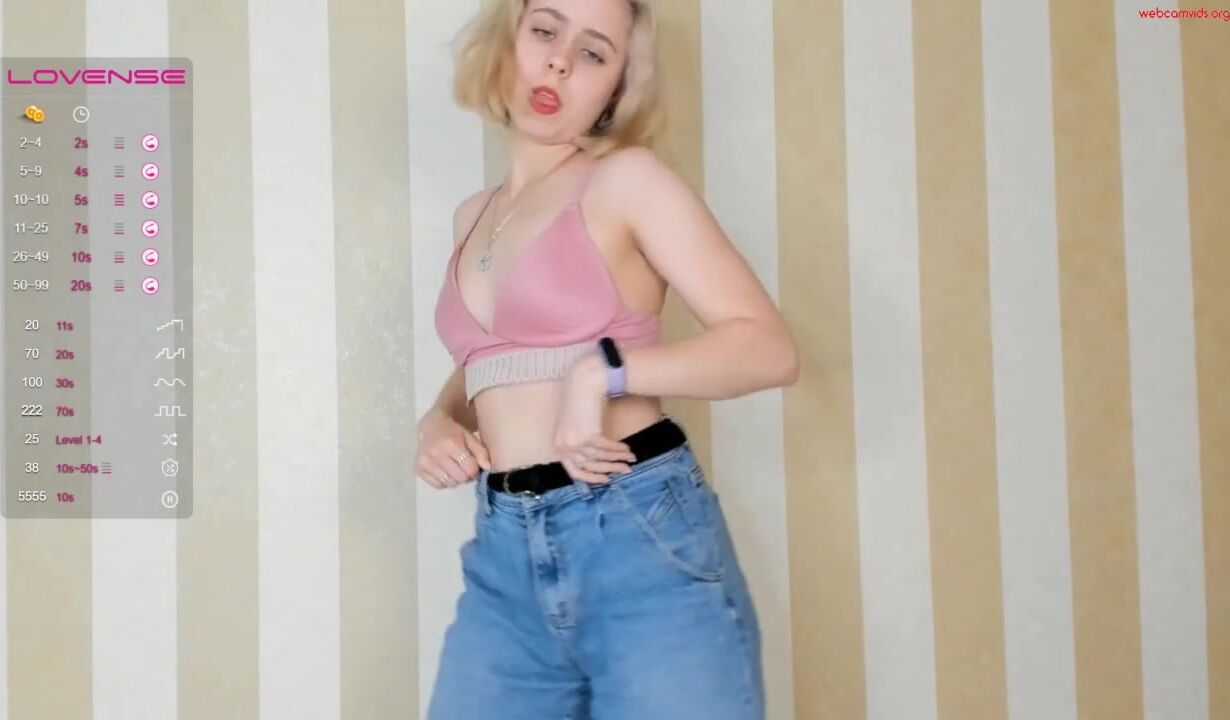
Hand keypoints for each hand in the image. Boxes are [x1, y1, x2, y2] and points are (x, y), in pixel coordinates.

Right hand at [414, 408, 490, 488]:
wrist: (431, 426)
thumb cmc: (454, 432)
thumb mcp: (470, 437)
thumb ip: (481, 452)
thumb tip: (488, 468)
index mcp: (451, 443)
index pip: (470, 468)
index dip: (475, 469)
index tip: (473, 464)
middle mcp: (435, 453)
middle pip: (460, 478)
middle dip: (466, 475)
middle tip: (464, 467)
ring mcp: (425, 462)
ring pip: (449, 483)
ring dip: (456, 479)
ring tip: (455, 468)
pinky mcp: (418, 469)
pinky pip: (438, 485)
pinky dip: (444, 481)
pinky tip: (444, 470)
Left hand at [553, 356, 636, 483]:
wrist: (583, 382)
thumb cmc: (580, 401)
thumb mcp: (574, 427)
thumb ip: (580, 444)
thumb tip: (598, 461)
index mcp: (558, 445)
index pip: (573, 471)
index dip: (591, 477)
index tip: (606, 479)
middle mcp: (564, 446)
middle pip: (589, 465)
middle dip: (610, 468)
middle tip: (625, 470)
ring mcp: (574, 442)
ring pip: (600, 456)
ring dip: (618, 458)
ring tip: (631, 459)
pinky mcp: (586, 435)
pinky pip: (606, 447)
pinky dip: (618, 449)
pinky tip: (627, 449)